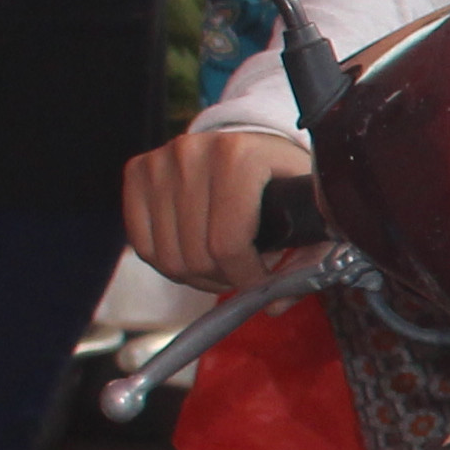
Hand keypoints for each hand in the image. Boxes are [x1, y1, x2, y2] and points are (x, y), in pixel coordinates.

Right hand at [126, 126, 318, 291]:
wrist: (252, 142)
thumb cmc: (285, 179)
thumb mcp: (312, 210)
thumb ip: (308, 260)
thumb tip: (275, 306)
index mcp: (239, 155)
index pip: (228, 244)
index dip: (247, 278)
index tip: (264, 283)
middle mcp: (192, 152)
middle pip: (196, 255)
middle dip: (224, 279)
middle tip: (243, 273)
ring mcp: (159, 161)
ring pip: (167, 257)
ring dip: (198, 276)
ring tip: (224, 264)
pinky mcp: (137, 172)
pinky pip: (143, 245)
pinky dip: (170, 263)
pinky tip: (196, 254)